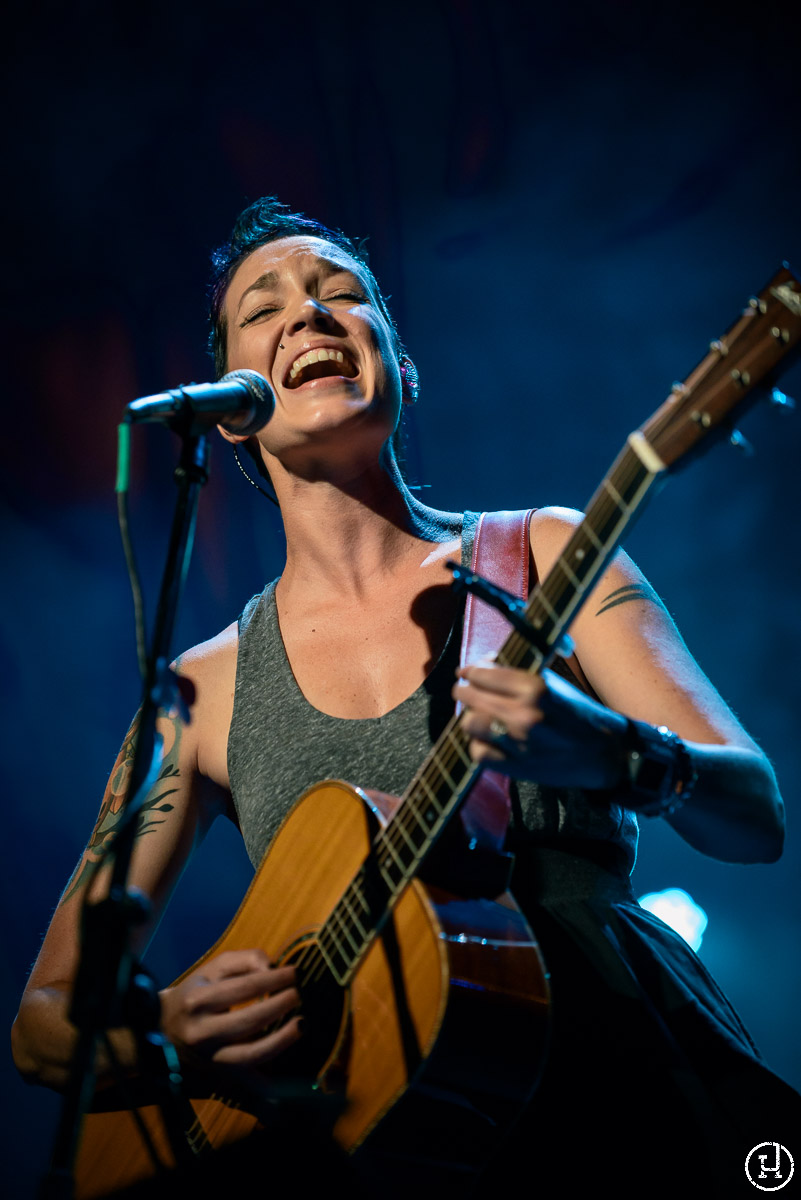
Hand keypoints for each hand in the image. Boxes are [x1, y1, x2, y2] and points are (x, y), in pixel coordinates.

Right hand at [159, 949, 300, 1076]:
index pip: (243, 988)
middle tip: (298, 995)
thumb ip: (245, 961)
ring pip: (249, 1055)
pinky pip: (245, 1083)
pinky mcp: (218, 1075)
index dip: (274, 979)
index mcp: (199, 1000)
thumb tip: (273, 968)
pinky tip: (287, 1081)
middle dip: (279, 1007)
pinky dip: (266, 1086)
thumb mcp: (213, 969)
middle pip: (248, 1021)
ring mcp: (209, 1057)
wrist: (161, 1030)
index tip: (295, 973)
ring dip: (281, 1040)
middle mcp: (201, 1031)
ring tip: (301, 1023)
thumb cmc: (195, 993)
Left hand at [453, 662, 626, 788]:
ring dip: (470, 717)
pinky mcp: (516, 767)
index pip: (484, 673)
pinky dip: (479, 745)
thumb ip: (520, 675)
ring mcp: (518, 742)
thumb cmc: (580, 716)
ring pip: (469, 724)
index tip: (467, 672)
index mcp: (535, 688)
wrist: (604, 756)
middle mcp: (523, 714)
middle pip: (470, 696)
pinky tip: (486, 739)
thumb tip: (486, 665)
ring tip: (477, 715)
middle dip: (464, 690)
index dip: (471, 671)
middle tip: (465, 690)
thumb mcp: (556, 686)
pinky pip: (479, 753)